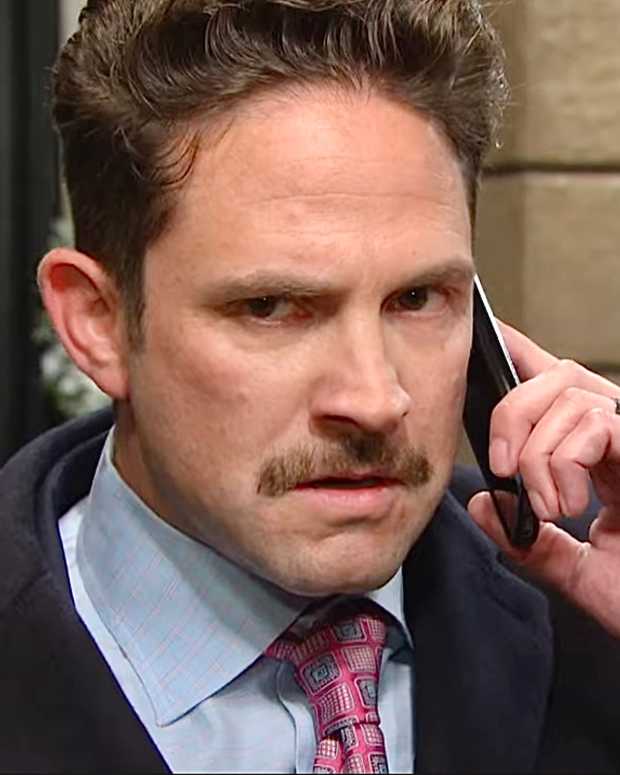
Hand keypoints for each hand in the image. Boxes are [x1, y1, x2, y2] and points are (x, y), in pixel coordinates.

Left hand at [468, 323, 619, 637]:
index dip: (526, 355)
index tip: (493, 335)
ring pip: (571, 394)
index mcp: (604, 456)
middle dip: (513, 412)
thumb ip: (529, 542)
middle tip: (504, 468)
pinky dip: (565, 460)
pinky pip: (597, 423)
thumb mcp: (579, 572)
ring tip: (553, 506)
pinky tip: (573, 502)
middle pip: (559, 375)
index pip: (560, 390)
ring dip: (538, 452)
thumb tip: (485, 504)